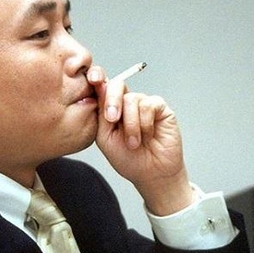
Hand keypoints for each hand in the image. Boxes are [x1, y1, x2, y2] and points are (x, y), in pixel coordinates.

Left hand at [86, 66, 194, 215]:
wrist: (151, 174)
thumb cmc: (127, 159)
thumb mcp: (105, 138)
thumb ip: (101, 114)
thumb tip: (101, 88)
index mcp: (109, 108)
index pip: (102, 86)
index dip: (97, 78)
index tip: (93, 79)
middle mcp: (126, 102)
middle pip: (117, 85)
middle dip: (112, 100)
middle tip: (112, 119)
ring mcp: (143, 103)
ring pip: (132, 99)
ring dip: (131, 125)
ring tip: (134, 143)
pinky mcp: (160, 108)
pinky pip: (149, 105)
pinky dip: (145, 124)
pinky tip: (147, 136)